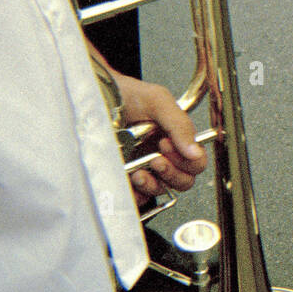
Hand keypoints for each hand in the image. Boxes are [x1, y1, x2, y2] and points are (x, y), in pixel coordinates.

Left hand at [113, 73, 207, 204]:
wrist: (96, 95)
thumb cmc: (126, 95)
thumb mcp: (157, 101)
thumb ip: (180, 125)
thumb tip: (195, 152)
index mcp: (177, 139)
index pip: (196, 162)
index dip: (187, 160)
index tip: (166, 144)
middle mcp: (164, 155)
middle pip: (184, 180)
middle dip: (171, 173)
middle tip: (155, 159)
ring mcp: (145, 167)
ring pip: (162, 189)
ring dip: (153, 184)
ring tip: (139, 172)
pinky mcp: (127, 177)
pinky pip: (138, 196)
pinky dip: (136, 194)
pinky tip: (130, 180)